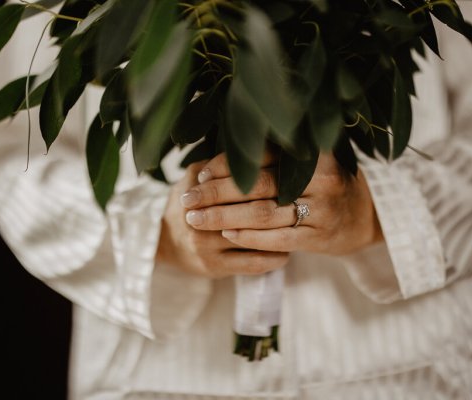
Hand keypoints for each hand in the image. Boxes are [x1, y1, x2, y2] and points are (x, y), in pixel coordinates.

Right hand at [156, 160, 289, 278]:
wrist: (162, 239)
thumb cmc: (188, 201)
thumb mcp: (195, 175)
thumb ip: (220, 163)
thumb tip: (256, 149)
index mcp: (197, 189)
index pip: (240, 179)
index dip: (272, 175)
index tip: (295, 172)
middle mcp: (200, 218)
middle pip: (252, 209)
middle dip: (283, 205)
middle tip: (308, 200)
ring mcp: (207, 245)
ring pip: (255, 237)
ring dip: (282, 232)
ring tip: (300, 225)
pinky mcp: (215, 267)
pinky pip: (254, 263)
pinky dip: (275, 257)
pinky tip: (287, 252)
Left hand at [181, 151, 383, 254]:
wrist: (364, 216)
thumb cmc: (324, 184)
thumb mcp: (308, 163)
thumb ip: (273, 158)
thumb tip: (214, 160)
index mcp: (315, 153)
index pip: (261, 156)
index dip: (226, 165)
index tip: (199, 173)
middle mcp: (322, 179)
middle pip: (257, 186)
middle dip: (216, 193)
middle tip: (187, 199)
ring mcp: (323, 210)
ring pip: (262, 213)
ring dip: (224, 217)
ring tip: (195, 219)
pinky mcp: (319, 237)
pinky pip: (276, 238)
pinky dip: (248, 236)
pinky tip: (225, 234)